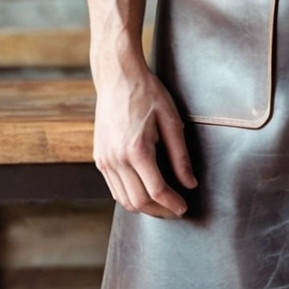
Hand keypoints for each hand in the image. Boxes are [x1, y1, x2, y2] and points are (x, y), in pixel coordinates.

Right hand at [93, 59, 197, 217]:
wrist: (118, 77)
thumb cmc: (148, 94)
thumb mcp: (171, 120)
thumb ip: (181, 156)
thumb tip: (190, 183)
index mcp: (137, 150)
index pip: (156, 191)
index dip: (172, 204)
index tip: (184, 208)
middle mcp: (116, 159)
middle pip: (138, 201)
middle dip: (159, 211)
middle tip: (176, 210)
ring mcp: (104, 160)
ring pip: (123, 199)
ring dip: (144, 207)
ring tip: (163, 203)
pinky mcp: (99, 158)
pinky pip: (113, 188)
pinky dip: (129, 196)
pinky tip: (145, 191)